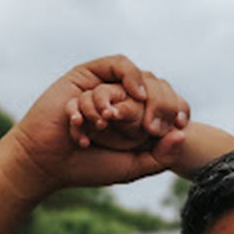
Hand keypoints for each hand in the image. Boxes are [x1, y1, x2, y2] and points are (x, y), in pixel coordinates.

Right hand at [0, 55, 188, 203]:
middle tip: (152, 130)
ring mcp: (110, 86)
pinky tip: (111, 109)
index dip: (181, 110)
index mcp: (143, 118)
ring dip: (138, 96)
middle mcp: (129, 100)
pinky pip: (116, 65)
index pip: (174, 103)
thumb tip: (182, 135)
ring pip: (140, 75)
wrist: (50, 162)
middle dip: (164, 105)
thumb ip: (161, 156)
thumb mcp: (133, 167)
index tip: (179, 126)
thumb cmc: (91, 166)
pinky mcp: (88, 75)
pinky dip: (121, 80)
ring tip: (119, 121)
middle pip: (161, 87)